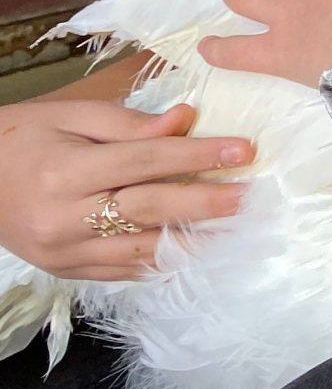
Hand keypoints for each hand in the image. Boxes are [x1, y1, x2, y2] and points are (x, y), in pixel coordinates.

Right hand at [0, 97, 251, 279]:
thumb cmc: (24, 137)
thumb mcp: (71, 116)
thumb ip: (129, 122)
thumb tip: (186, 120)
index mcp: (64, 171)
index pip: (145, 162)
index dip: (198, 156)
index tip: (244, 150)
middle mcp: (63, 217)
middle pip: (149, 210)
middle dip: (206, 204)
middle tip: (250, 197)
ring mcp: (63, 252)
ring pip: (141, 250)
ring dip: (195, 241)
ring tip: (237, 229)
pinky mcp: (66, 271)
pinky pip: (123, 273)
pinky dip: (162, 263)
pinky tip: (197, 252)